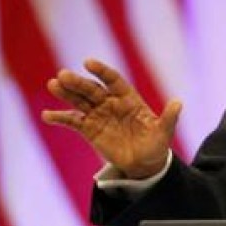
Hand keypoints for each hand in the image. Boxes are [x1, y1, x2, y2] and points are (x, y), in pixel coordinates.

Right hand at [41, 58, 180, 177]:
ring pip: (80, 101)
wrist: (144, 163)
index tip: (88, 63)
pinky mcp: (89, 129)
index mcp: (129, 98)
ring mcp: (99, 115)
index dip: (102, 71)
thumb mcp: (163, 132)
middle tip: (62, 75)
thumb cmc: (156, 144)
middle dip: (78, 83)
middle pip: (92, 89)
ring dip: (66, 93)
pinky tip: (47, 115)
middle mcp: (111, 103)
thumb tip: (178, 102)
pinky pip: (73, 121)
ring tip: (53, 84)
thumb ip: (168, 118)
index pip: (113, 80)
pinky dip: (60, 118)